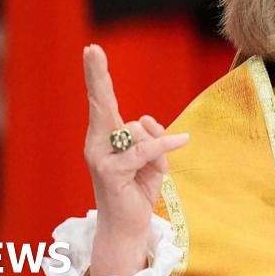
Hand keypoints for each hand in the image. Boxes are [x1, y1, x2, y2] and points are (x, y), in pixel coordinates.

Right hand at [82, 44, 188, 275]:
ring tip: (152, 172)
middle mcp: (97, 143)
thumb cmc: (137, 190)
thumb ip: (149, 136)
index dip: (97, 76)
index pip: (101, 101)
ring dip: (158, 150)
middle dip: (97, 76)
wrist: (129, 227)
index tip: (92, 51)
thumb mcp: (150, 159)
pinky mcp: (111, 172)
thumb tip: (145, 119)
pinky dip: (165, 147)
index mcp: (104, 137)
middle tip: (92, 48)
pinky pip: (144, 150)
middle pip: (101, 103)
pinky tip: (183, 140)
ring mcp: (101, 157)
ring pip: (140, 132)